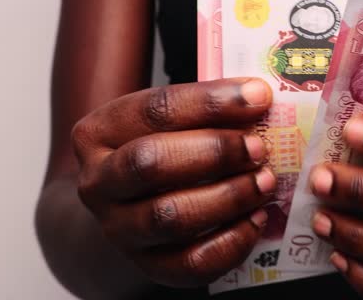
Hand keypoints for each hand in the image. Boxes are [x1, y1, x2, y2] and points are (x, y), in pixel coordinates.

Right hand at [72, 78, 275, 287]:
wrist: (129, 208)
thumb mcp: (168, 120)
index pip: (155, 110)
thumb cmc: (160, 149)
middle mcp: (98, 182)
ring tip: (264, 182)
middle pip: (151, 163)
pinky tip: (256, 219)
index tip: (258, 96)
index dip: (211, 102)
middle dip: (215, 152)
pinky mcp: (148, 265)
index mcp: (99, 132)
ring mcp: (119, 229)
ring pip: (170, 216)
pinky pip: (191, 262)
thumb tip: (259, 97)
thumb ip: (205, 110)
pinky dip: (232, 241)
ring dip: (228, 197)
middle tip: (258, 148)